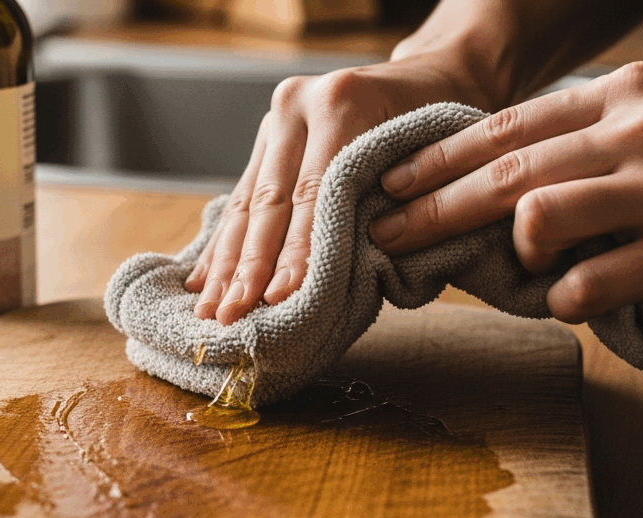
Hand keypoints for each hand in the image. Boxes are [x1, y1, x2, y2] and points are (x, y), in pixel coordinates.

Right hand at [184, 49, 499, 324]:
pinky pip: (241, 199)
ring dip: (226, 263)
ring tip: (208, 310)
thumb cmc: (441, 125)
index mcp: (341, 101)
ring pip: (246, 203)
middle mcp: (297, 105)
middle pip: (269, 200)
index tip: (280, 298)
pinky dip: (223, 244)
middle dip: (249, 267)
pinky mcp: (265, 140)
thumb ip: (395, 205)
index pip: (314, 192)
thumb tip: (355, 276)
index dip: (296, 251)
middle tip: (231, 315)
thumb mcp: (434, 156)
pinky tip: (202, 279)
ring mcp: (276, 121)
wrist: (428, 77)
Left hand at [373, 61, 642, 322]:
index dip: (440, 158)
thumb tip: (494, 170)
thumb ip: (586, 134)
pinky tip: (572, 299)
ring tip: (528, 265)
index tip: (392, 181)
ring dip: (515, 252)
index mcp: (624, 94)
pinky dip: (565, 299)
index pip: (506, 125)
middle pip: (505, 173)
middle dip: (432, 208)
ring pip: (539, 218)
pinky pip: (590, 283)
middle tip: (386, 233)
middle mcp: (639, 131)